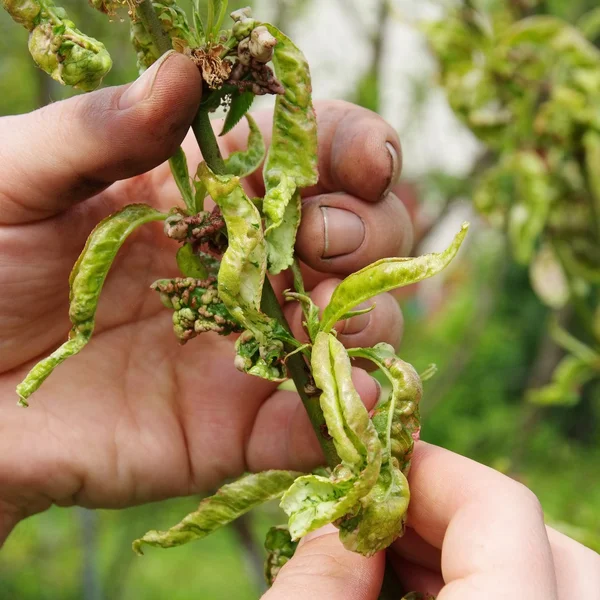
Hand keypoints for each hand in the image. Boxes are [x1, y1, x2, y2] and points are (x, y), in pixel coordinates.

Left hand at [0, 53, 411, 541]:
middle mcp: (247, 268)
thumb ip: (100, 131)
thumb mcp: (18, 180)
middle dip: (367, 232)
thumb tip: (184, 73)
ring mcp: (252, 348)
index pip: (310, 157)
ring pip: (356, 325)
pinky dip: (348, 409)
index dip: (352, 150)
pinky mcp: (240, 427)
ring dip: (370, 316)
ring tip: (337, 317)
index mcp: (206, 193)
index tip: (366, 162)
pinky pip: (313, 422)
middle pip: (358, 237)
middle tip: (321, 240)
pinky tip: (352, 397)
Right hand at [265, 442, 599, 598]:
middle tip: (386, 517)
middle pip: (553, 543)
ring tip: (396, 560)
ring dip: (477, 552)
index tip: (373, 468)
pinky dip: (487, 589)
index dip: (434, 470)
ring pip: (559, 580)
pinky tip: (422, 597)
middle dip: (463, 511)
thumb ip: (316, 583)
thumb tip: (340, 526)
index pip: (505, 512)